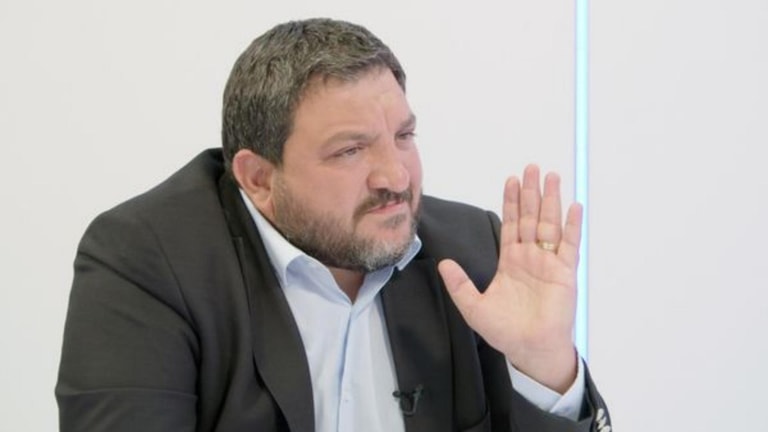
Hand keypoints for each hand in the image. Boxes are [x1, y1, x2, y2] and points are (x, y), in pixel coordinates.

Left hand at [438, 165, 581, 392]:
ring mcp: (549, 263)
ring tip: (551, 177)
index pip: (511, 224)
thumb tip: (443, 263)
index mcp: (510, 261)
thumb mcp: (473, 306)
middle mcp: (531, 257)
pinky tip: (573, 207)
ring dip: (551, 201)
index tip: (511, 179)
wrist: (529, 349)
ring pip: (550, 225)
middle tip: (531, 167)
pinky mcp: (565, 273)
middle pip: (531, 217)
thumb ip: (459, 284)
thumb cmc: (504, 330)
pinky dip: (572, 226)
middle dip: (531, 193)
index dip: (511, 202)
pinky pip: (570, 245)